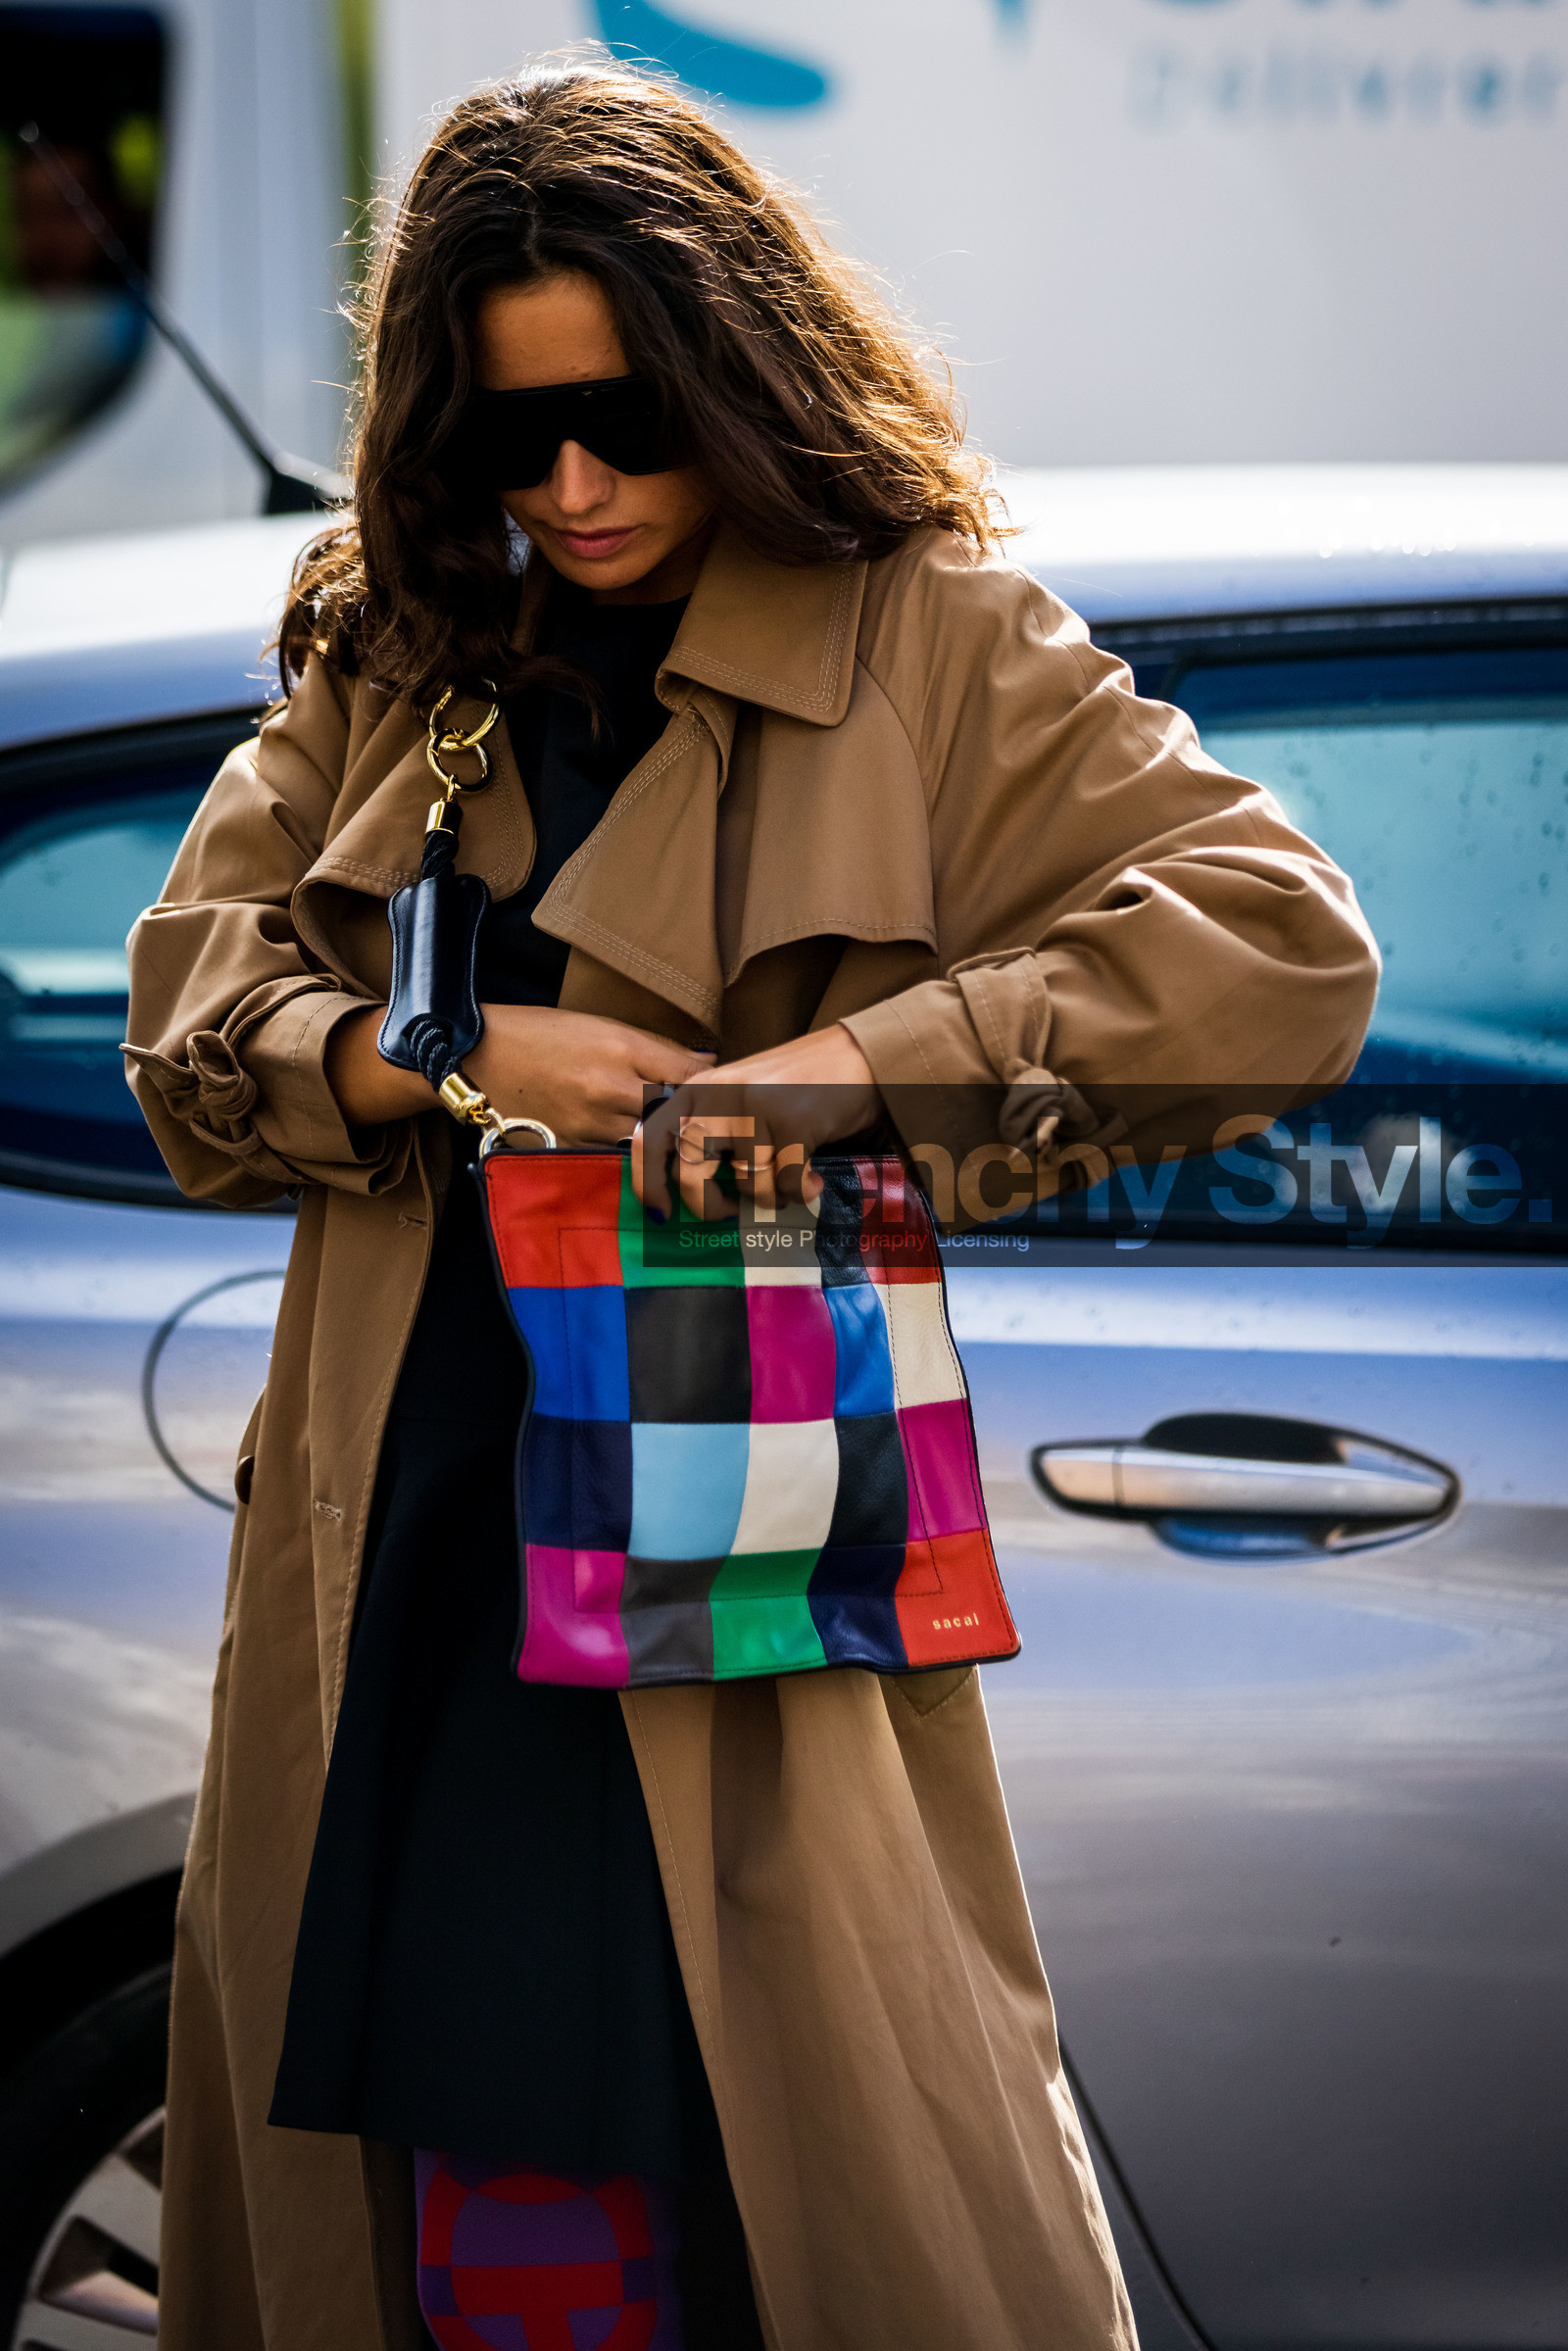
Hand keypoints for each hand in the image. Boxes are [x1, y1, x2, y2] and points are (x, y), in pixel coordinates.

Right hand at [324, 1001, 712, 1142]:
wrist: (478, 1058)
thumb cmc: (545, 1035)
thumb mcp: (604, 1027)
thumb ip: (658, 1050)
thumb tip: (710, 1065)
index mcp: (624, 1052)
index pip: (695, 1079)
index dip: (727, 1095)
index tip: (751, 1108)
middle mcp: (611, 1093)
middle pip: (683, 1122)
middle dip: (711, 1135)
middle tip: (743, 1149)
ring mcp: (592, 1128)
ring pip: (654, 1150)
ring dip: (680, 1157)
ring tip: (708, 1165)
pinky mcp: (572, 1152)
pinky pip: (618, 1163)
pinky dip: (639, 1168)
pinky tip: (657, 1174)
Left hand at [631, 1025, 880, 1219]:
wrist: (859, 1056)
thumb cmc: (799, 1083)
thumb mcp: (740, 1096)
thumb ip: (712, 1129)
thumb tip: (685, 1188)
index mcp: (700, 1089)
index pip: (650, 1138)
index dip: (647, 1182)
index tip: (663, 1212)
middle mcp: (721, 1097)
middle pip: (690, 1173)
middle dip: (709, 1206)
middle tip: (729, 1210)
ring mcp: (756, 1109)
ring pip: (745, 1184)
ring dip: (769, 1196)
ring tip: (787, 1181)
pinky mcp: (793, 1124)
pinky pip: (785, 1185)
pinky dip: (801, 1192)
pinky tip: (812, 1180)